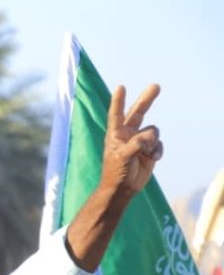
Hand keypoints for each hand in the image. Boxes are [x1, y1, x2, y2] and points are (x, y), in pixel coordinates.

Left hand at [100, 84, 163, 198]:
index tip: (120, 87)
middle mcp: (127, 134)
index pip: (117, 114)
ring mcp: (139, 141)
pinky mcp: (149, 150)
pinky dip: (158, 150)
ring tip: (145, 153)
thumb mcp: (122, 156)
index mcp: (115, 134)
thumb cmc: (116, 172)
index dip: (118, 101)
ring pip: (153, 131)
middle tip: (156, 86)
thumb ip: (136, 144)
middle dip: (147, 100)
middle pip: (139, 112)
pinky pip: (159, 143)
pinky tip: (154, 159)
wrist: (123, 188)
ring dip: (152, 142)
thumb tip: (150, 136)